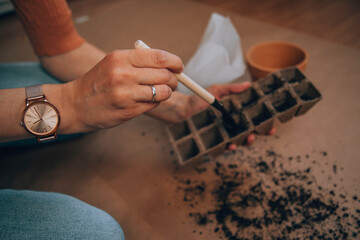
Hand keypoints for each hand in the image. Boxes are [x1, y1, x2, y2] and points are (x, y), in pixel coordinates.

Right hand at [62, 48, 182, 132]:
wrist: (75, 104)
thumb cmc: (98, 82)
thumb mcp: (114, 63)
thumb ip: (139, 61)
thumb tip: (170, 65)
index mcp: (120, 58)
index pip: (159, 57)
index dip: (175, 62)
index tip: (179, 67)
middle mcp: (123, 74)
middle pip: (164, 75)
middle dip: (174, 79)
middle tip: (173, 82)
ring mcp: (126, 94)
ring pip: (162, 91)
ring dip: (167, 92)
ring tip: (162, 91)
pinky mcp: (129, 111)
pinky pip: (154, 104)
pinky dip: (156, 101)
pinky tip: (148, 100)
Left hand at [188, 82, 275, 146]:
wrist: (183, 109)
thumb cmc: (200, 100)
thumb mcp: (217, 91)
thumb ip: (232, 89)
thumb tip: (248, 84)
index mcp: (234, 115)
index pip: (251, 121)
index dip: (263, 124)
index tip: (273, 126)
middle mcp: (230, 126)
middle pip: (248, 132)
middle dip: (258, 134)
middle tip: (266, 132)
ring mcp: (223, 134)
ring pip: (239, 141)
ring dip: (246, 141)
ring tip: (249, 138)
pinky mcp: (213, 140)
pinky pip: (223, 146)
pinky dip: (229, 146)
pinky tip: (232, 144)